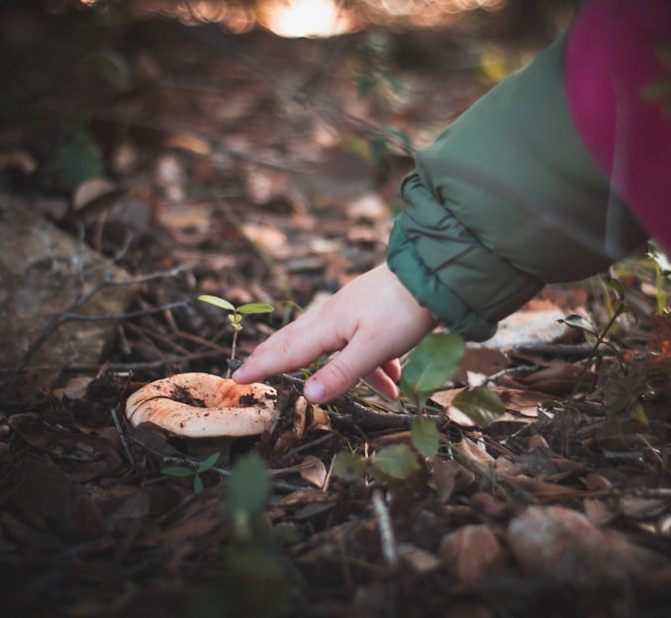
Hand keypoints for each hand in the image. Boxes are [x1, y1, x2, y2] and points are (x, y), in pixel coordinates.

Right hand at [231, 263, 437, 402]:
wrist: (433, 274)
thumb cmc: (403, 310)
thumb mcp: (373, 348)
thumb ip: (342, 373)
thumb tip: (308, 396)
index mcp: (329, 325)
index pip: (288, 351)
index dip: (263, 366)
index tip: (237, 377)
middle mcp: (334, 316)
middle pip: (298, 341)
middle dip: (277, 358)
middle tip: (252, 368)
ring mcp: (353, 311)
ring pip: (333, 345)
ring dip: (337, 372)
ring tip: (336, 393)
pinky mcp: (372, 311)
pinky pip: (361, 344)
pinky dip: (372, 366)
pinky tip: (392, 382)